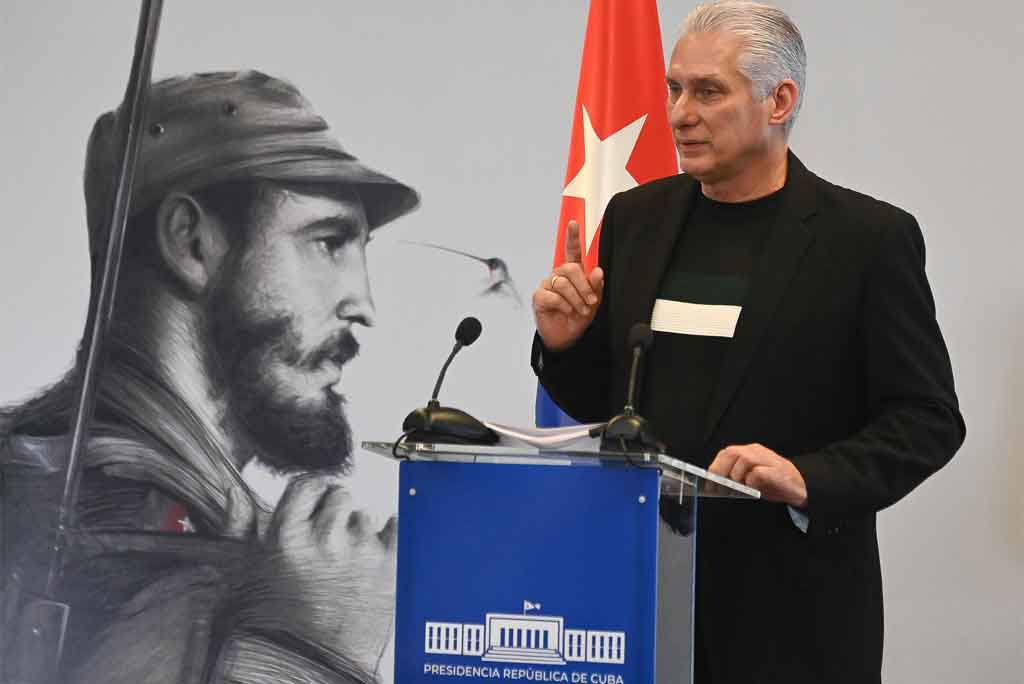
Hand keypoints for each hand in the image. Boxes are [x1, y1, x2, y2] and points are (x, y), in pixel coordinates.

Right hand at [238, 475, 397, 675]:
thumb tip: (234, 494)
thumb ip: (238, 529)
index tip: (314, 503)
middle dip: (335, 512)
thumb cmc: (275, 628)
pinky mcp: (389, 565)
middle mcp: (324, 539)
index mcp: (285, 538)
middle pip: (339, 495)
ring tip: (346, 562)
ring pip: (365, 515)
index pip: (306, 485)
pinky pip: (396, 526)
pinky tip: (374, 554)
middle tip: (330, 539)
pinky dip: (389, 535)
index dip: (311, 493)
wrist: (310, 667)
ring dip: (359, 530)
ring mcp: (360, 551)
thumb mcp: (241, 577)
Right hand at [532, 220, 604, 350]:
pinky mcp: (539, 297)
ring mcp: (547, 285)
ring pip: (562, 283)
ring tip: (581, 310)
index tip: (573, 224)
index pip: (572, 251)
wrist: (567, 336)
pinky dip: (563, 305)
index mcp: (572, 272)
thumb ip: (596, 286)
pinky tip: (566, 311)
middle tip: (590, 301)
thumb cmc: (578, 315)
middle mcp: (559, 275)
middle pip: (570, 268)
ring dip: (576, 299)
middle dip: (584, 286)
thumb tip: (597, 271)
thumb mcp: (593, 302)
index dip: (572, 237)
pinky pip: (552, 296)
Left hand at [708, 443, 807, 507]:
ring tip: (739, 488)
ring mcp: (767, 459)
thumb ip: (735, 477)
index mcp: (748, 452)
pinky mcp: (776, 471)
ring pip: (743, 459)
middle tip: (720, 487)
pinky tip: (753, 489)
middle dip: (721, 470)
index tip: (709, 483)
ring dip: (737, 476)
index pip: (725, 453)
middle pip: (731, 453)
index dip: (715, 468)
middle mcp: (756, 451)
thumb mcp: (751, 478)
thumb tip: (715, 486)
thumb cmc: (774, 483)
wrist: (802, 487)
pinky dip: (751, 481)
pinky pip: (757, 472)